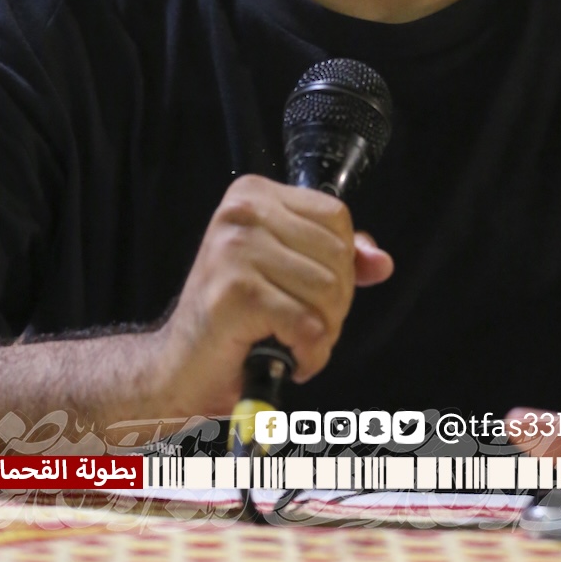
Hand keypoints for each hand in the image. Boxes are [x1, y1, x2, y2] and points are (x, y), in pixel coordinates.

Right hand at [154, 173, 393, 414]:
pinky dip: (309, 355)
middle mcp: (241, 212)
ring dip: (323, 333)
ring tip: (293, 342)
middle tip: (304, 325)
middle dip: (335, 303)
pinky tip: (287, 358)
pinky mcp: (234, 294)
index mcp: (254, 194)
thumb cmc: (234, 318)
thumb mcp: (287, 272)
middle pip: (338, 254)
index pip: (337, 217)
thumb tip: (381, 262)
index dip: (343, 263)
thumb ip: (336, 257)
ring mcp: (234, 250)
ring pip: (328, 291)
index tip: (315, 292)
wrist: (178, 367)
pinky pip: (308, 326)